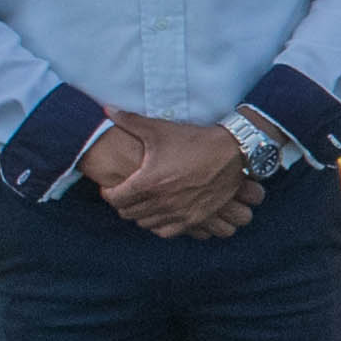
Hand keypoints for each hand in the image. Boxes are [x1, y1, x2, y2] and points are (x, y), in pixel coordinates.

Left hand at [97, 110, 256, 239]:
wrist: (232, 153)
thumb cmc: (194, 141)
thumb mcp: (159, 129)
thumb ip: (129, 120)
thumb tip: (107, 109)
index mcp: (148, 182)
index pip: (116, 199)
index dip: (108, 193)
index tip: (110, 187)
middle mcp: (162, 202)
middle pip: (128, 213)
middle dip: (122, 204)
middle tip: (125, 194)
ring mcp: (179, 213)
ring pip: (146, 224)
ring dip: (140, 215)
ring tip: (141, 203)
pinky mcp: (194, 219)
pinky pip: (166, 232)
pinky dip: (159, 225)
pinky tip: (160, 214)